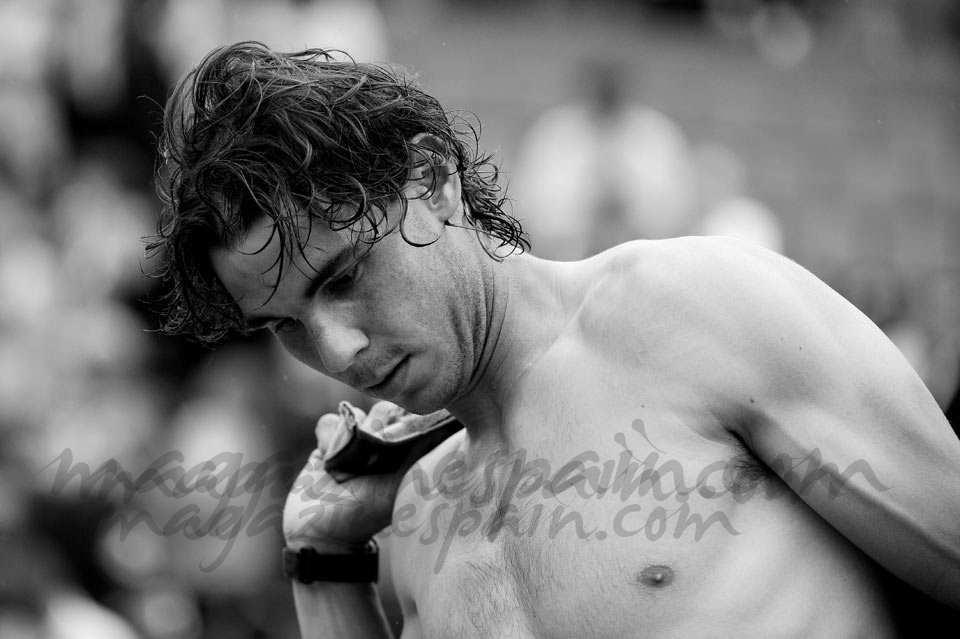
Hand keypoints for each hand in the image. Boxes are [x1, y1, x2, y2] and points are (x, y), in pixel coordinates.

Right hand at [282, 401, 443, 551]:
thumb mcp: (395, 487)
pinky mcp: (327, 441)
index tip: (387, 441)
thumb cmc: (364, 513)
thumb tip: (446, 429)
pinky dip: (325, 439)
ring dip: (343, 439)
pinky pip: (327, 421)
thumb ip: (418, 455)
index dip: (398, 423)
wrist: (320, 531)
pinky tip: (326, 461)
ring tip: (341, 466)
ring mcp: (354, 440)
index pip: (409, 415)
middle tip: (362, 457)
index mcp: (403, 450)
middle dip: (370, 429)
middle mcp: (381, 441)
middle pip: (381, 408)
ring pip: (351, 414)